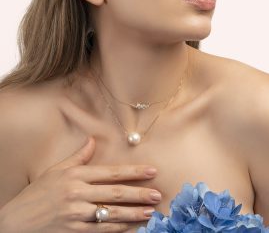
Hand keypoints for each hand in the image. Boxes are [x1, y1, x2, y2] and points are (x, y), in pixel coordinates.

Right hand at [0, 136, 160, 232]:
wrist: (15, 223)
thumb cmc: (37, 193)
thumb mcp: (56, 170)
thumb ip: (77, 157)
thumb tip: (92, 140)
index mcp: (76, 176)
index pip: (111, 173)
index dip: (133, 172)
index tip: (151, 171)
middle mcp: (78, 194)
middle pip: (115, 193)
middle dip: (139, 193)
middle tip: (157, 194)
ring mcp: (77, 215)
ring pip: (113, 213)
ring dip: (134, 213)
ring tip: (151, 211)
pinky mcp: (75, 232)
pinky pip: (103, 231)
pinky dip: (120, 228)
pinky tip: (133, 226)